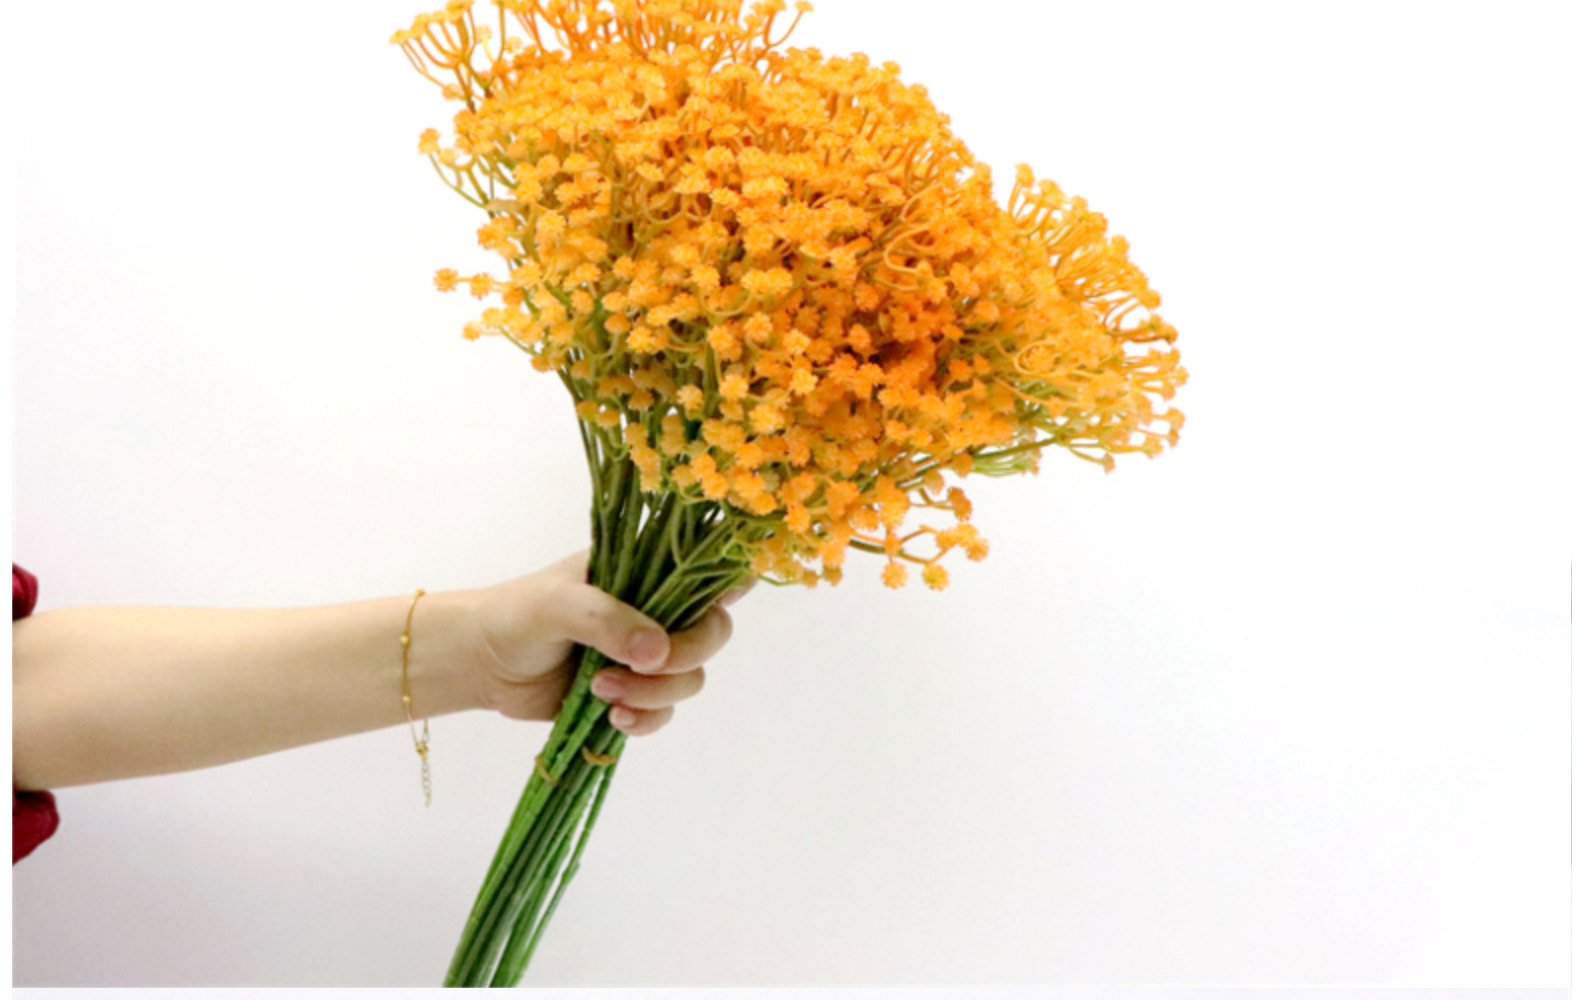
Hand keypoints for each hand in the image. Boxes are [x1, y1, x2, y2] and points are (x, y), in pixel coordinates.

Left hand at [464, 551, 749, 734]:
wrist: (480, 662)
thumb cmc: (516, 615)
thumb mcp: (558, 605)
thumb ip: (609, 621)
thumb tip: (659, 653)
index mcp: (645, 572)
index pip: (706, 568)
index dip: (728, 584)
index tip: (720, 604)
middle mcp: (654, 611)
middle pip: (711, 633)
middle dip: (684, 657)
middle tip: (644, 668)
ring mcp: (645, 655)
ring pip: (690, 679)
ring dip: (654, 694)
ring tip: (602, 692)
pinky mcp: (631, 695)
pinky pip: (664, 713)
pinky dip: (646, 720)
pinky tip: (613, 719)